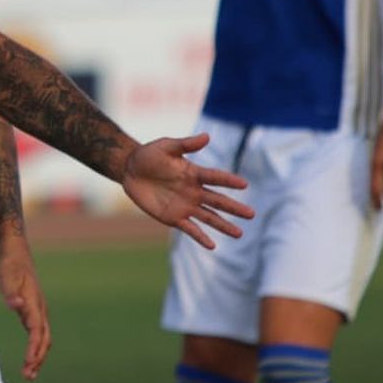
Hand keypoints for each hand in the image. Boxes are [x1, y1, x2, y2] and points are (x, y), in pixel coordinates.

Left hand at [0, 250, 50, 379]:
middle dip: (38, 358)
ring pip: (43, 339)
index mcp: (33, 303)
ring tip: (29, 375)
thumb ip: (10, 293)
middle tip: (28, 376)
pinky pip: (37, 336)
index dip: (34, 347)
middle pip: (44, 339)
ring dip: (38, 357)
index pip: (36, 330)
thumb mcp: (6, 277)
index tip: (29, 362)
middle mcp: (39, 310)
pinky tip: (29, 360)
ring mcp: (38, 312)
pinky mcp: (33, 314)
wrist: (17, 257)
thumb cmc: (10, 268)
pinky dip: (35, 349)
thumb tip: (16, 305)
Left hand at [122, 133, 253, 248]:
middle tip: (251, 214)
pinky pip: (190, 229)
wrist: (131, 170)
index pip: (215, 177)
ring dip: (224, 225)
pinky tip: (212, 246)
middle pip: (218, 201)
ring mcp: (185, 205)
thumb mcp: (167, 146)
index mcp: (194, 173)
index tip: (244, 185)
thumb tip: (207, 136)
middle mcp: (194, 191)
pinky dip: (200, 237)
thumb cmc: (150, 155)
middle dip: (234, 208)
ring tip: (239, 234)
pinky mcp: (173, 217)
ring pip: (209, 217)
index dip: (229, 181)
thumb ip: (186, 144)